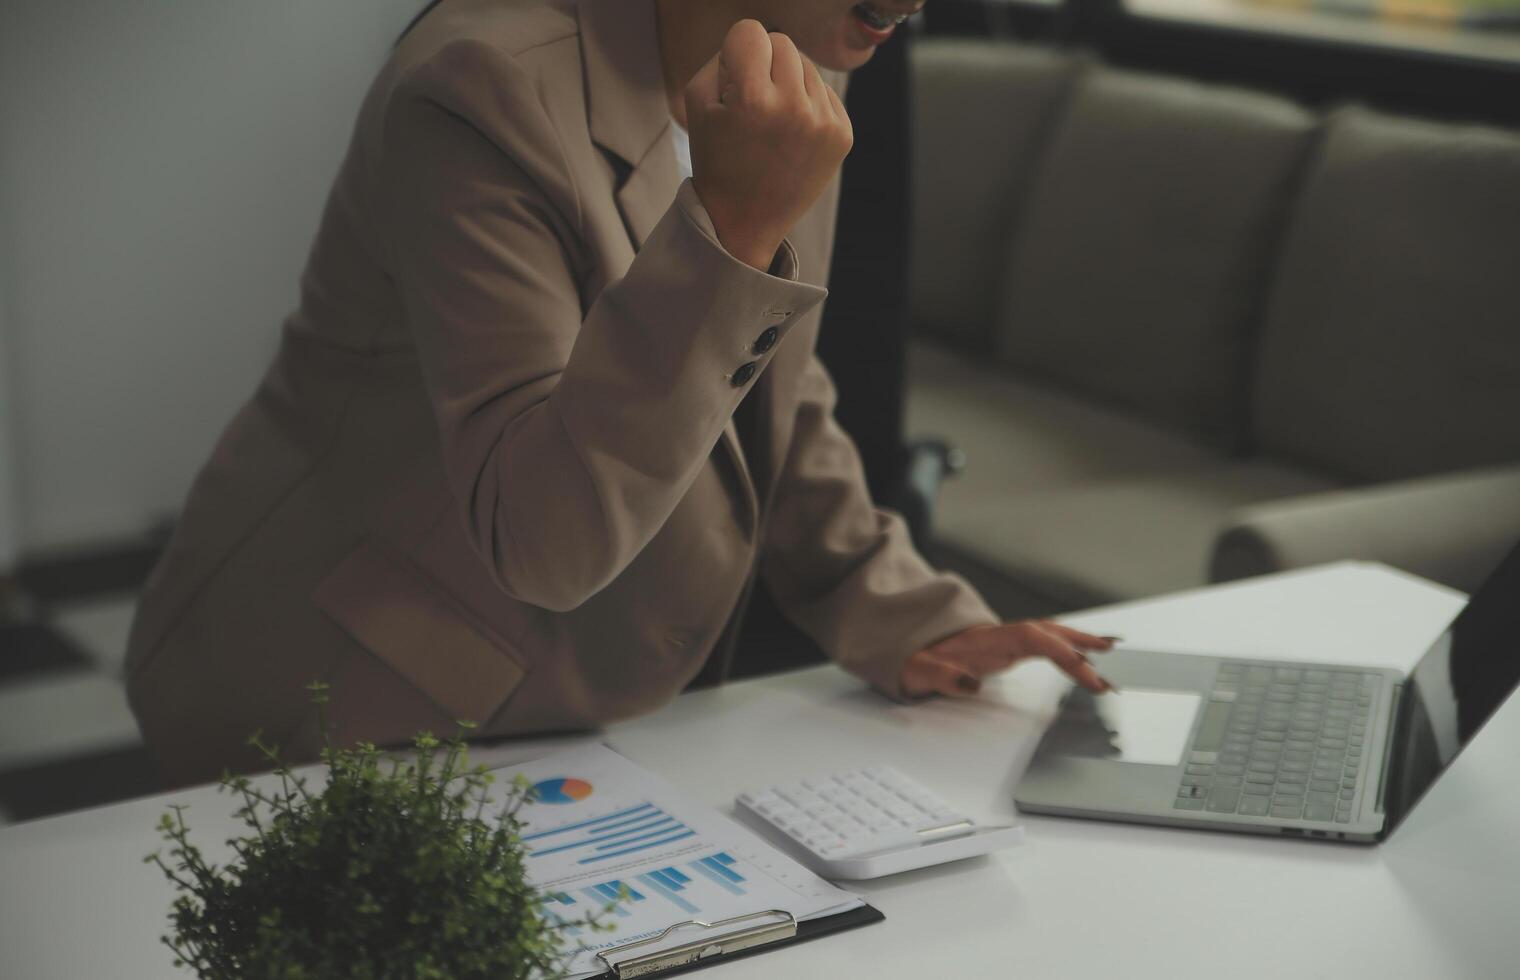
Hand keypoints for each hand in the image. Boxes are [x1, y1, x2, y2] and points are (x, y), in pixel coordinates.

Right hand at [684, 20, 853, 269]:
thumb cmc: (717, 157)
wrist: (745, 219)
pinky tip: (792, 134)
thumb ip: (724, 55)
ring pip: (807, 66)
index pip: (752, 31)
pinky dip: (808, 104)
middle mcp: (793, 107)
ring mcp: (823, 122)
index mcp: (752, 99)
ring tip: (772, 122)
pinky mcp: (843, 134)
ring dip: (788, 83)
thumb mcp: (698, 101)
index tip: (734, 80)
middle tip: (752, 103)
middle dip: (764, 64)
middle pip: (783, 42)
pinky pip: (825, 92)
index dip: (737, 51)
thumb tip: (761, 39)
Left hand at [901, 622, 1118, 698]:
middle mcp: (1000, 635)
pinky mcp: (1007, 647)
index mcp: (985, 640)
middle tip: (1108, 665)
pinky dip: (1066, 646)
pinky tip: (1083, 654)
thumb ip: (941, 676)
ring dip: (1079, 641)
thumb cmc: (913, 659)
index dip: (1061, 651)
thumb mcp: (917, 670)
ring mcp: (1005, 640)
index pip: (1032, 638)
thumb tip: (970, 684)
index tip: (1085, 669)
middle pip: (1048, 632)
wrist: (905, 646)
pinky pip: (1043, 642)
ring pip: (1049, 633)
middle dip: (1080, 645)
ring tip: (1110, 649)